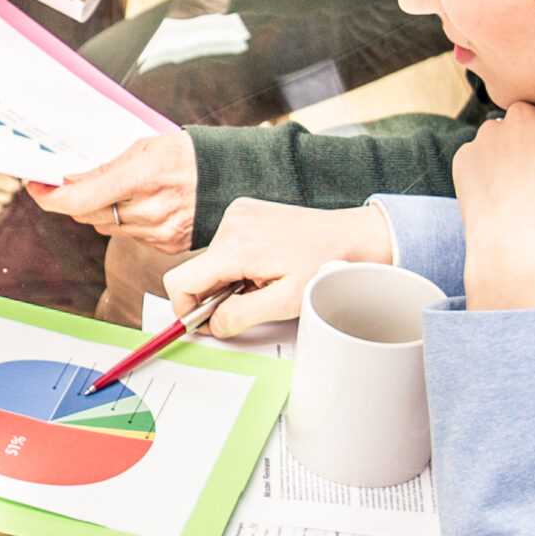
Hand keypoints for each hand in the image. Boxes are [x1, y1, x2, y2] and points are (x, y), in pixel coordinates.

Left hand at [30, 133, 200, 251]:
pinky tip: (139, 205)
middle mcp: (150, 209)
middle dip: (74, 200)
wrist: (233, 179)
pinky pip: (127, 236)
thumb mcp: (145, 147)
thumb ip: (105, 168)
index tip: (37, 187)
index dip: (50, 196)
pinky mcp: (164, 245)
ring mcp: (158, 231)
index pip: (79, 198)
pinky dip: (124, 221)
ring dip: (100, 211)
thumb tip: (69, 179)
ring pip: (105, 227)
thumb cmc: (191, 156)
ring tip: (118, 190)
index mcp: (143, 176)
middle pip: (87, 214)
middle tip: (67, 184)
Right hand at [164, 197, 395, 335]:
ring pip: (211, 260)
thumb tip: (213, 325)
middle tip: (248, 301)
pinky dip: (237, 261)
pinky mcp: (243, 210)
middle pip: (197, 271)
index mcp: (237, 247)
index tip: (202, 320)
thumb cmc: (326, 265)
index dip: (185, 307)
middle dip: (216, 293)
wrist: (353, 236)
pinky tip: (264, 264)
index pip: (181, 280)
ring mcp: (236, 213)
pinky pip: (224, 244)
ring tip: (263, 279)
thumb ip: (241, 316)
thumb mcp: (285, 303)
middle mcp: (232, 223)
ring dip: (229, 277)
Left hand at [455, 98, 534, 310]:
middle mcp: (524, 113)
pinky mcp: (465, 154)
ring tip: (522, 189)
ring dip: (512, 152)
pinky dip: (488, 170)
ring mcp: (490, 132)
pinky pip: (480, 156)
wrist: (520, 249)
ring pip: (505, 136)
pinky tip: (499, 195)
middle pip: (534, 117)